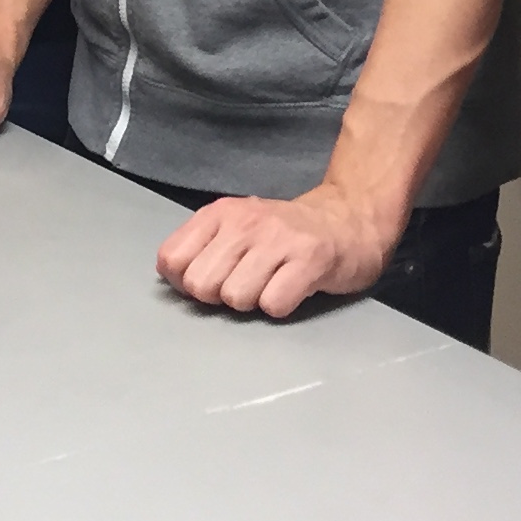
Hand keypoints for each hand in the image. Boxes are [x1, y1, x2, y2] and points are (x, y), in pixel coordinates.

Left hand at [155, 184, 394, 318]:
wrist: (349, 219)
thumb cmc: (284, 234)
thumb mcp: (235, 228)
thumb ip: (201, 249)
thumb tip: (174, 282)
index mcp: (219, 214)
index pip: (172, 260)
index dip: (186, 282)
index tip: (213, 279)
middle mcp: (245, 221)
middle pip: (201, 285)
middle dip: (219, 296)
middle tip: (247, 283)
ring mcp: (278, 239)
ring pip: (235, 297)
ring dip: (253, 302)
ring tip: (272, 283)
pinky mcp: (311, 260)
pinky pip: (274, 304)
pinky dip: (281, 306)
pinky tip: (292, 288)